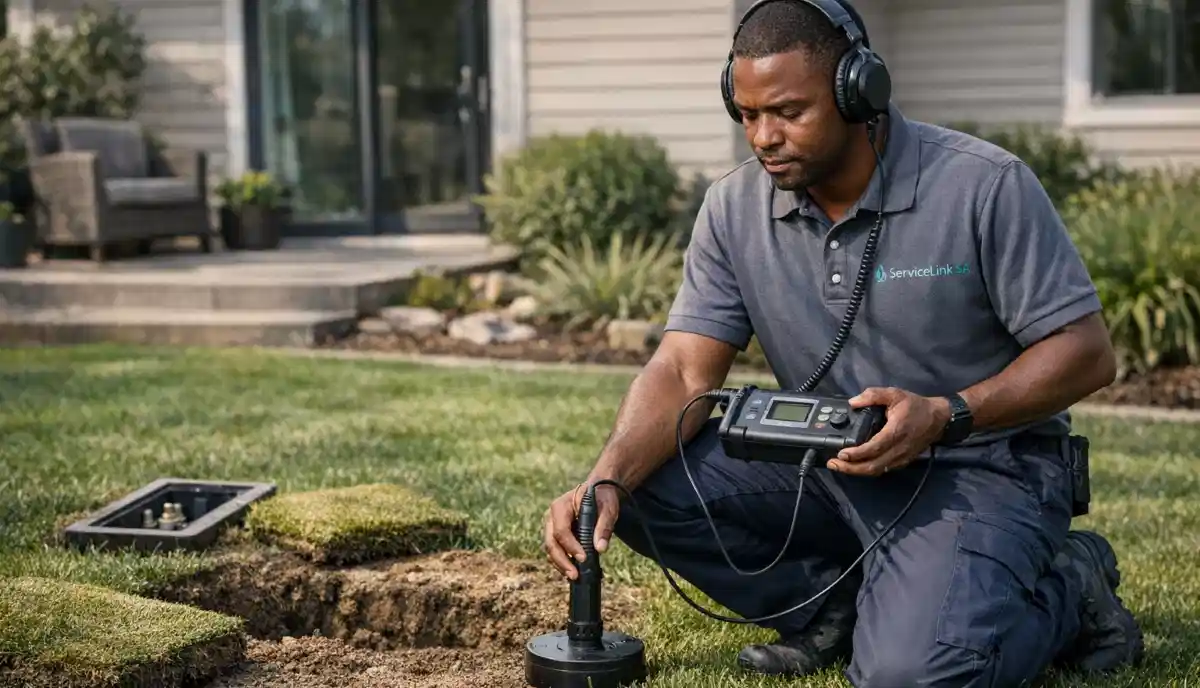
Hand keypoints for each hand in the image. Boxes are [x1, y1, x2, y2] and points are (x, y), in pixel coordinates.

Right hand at [541, 482, 619, 579]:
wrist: (598, 492)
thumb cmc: (602, 499)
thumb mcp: (608, 509)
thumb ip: (604, 527)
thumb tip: (601, 549)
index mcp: (561, 506)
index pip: (561, 530)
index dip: (571, 546)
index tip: (584, 558)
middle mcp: (551, 516)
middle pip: (551, 542)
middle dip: (562, 561)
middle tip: (575, 575)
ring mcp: (551, 526)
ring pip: (550, 548)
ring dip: (561, 564)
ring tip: (575, 576)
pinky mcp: (555, 534)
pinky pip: (555, 550)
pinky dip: (562, 561)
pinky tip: (573, 570)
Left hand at [826, 387, 950, 476]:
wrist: (939, 419)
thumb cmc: (916, 406)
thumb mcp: (895, 394)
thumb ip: (873, 395)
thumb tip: (853, 402)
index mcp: (896, 432)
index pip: (874, 448)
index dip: (856, 454)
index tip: (841, 454)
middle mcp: (898, 449)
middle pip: (873, 466)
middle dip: (851, 468)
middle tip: (833, 464)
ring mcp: (901, 458)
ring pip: (877, 471)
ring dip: (857, 472)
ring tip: (840, 467)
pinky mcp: (902, 461)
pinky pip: (883, 470)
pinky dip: (867, 470)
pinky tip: (855, 466)